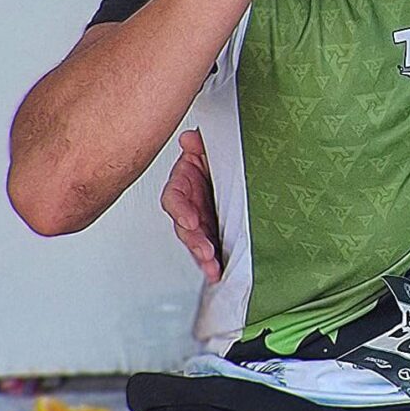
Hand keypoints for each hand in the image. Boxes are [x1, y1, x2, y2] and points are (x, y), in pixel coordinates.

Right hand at [162, 128, 222, 278]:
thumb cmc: (219, 152)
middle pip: (184, 226)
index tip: (190, 219)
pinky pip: (209, 248)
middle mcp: (189, 202)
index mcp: (185, 181)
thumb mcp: (211, 144)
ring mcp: (201, 218)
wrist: (235, 159)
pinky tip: (217, 271)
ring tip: (212, 267)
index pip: (174, 197)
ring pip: (195, 241)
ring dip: (202, 256)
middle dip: (194, 241)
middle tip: (206, 251)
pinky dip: (212, 261)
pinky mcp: (213, 231)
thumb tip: (191, 139)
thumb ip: (199, 144)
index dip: (180, 209)